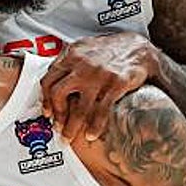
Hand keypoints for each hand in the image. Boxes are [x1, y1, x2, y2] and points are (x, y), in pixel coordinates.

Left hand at [40, 32, 156, 143]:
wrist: (140, 48)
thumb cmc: (111, 50)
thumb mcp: (85, 48)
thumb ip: (69, 62)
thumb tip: (53, 78)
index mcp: (71, 54)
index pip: (48, 80)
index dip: (45, 99)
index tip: (47, 112)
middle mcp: (81, 63)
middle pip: (57, 94)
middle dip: (57, 114)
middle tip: (57, 126)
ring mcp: (98, 75)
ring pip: (78, 107)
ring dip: (72, 126)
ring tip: (69, 137)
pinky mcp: (116, 83)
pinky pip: (101, 110)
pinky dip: (95, 126)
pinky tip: (91, 135)